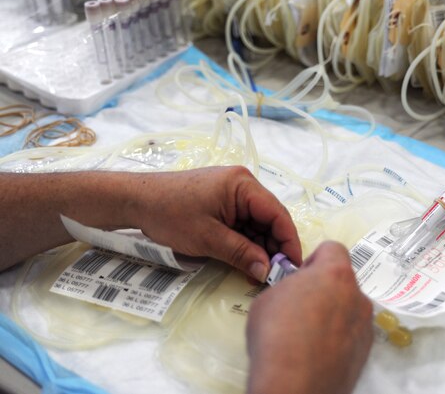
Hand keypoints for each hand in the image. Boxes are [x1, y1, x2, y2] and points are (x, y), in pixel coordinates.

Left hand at [131, 166, 300, 281]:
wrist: (136, 200)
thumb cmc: (170, 213)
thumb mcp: (208, 238)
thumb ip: (241, 254)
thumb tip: (266, 272)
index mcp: (243, 185)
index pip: (278, 214)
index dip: (288, 241)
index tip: (292, 266)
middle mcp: (243, 185)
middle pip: (270, 219)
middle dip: (273, 247)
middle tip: (274, 275)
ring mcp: (232, 193)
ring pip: (257, 223)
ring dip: (259, 247)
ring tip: (259, 273)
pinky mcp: (223, 202)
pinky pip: (243, 223)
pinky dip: (246, 242)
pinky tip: (246, 261)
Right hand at [246, 242, 373, 393]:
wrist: (293, 385)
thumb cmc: (276, 337)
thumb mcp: (268, 298)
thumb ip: (291, 286)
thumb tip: (297, 294)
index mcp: (335, 274)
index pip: (333, 248)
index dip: (315, 260)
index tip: (302, 276)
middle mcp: (357, 296)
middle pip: (343, 280)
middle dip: (325, 288)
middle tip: (301, 307)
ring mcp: (365, 325)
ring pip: (349, 308)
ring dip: (333, 313)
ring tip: (308, 334)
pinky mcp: (365, 351)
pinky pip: (352, 333)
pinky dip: (339, 337)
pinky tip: (318, 352)